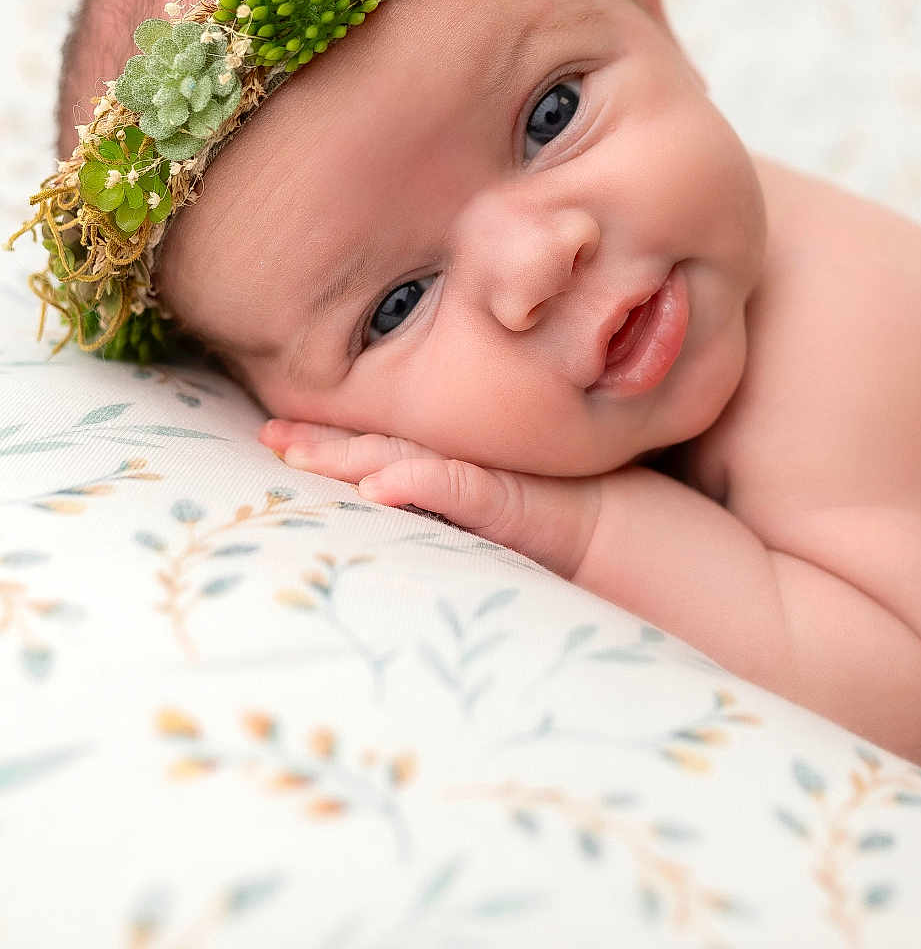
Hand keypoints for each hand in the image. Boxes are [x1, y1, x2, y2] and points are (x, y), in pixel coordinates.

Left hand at [257, 419, 600, 578]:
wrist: (610, 527)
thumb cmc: (546, 520)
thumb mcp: (481, 516)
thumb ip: (439, 504)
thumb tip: (380, 506)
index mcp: (444, 465)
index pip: (374, 448)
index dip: (326, 440)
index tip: (274, 434)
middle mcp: (455, 461)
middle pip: (375, 445)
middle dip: (319, 441)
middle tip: (268, 435)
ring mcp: (479, 474)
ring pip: (401, 457)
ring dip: (348, 456)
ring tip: (298, 456)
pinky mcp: (505, 497)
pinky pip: (457, 488)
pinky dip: (417, 483)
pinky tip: (378, 487)